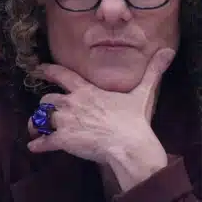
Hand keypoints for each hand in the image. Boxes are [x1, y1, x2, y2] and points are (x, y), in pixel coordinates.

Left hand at [27, 48, 174, 189]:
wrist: (128, 144)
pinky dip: (38, 145)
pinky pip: (44, 142)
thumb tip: (168, 52)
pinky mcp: (64, 141)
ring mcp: (66, 122)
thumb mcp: (143, 92)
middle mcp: (72, 103)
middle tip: (44, 111)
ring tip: (36, 129)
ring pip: (41, 119)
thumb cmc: (134, 119)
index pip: (63, 76)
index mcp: (86, 90)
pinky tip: (34, 148)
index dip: (49, 71)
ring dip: (37, 124)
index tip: (40, 69)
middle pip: (47, 100)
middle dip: (45, 105)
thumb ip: (152, 72)